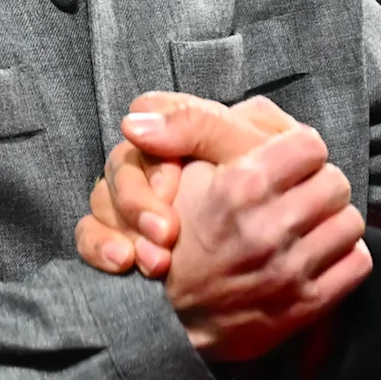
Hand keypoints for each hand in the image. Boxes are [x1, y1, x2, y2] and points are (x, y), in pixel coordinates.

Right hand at [74, 92, 293, 275]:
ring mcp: (140, 196)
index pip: (148, 116)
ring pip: (104, 197)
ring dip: (123, 228)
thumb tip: (132, 122)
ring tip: (155, 262)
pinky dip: (99, 245)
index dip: (153, 152)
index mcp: (191, 127)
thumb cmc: (286, 192)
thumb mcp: (255, 154)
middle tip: (167, 234)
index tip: (172, 188)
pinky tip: (121, 263)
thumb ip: (202, 127)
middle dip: (138, 201)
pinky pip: (89, 231)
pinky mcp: (126, 234)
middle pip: (122, 162)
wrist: (290, 255)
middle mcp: (160, 158)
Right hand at [158, 123, 371, 360]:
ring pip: (350, 222)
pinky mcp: (305, 305)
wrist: (169, 320)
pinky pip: (357, 263)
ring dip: (331, 221)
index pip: (310, 144)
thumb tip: (141, 116)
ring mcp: (289, 270)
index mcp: (240, 186)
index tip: (285, 162)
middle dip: (318, 184)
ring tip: (305, 225)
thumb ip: (195, 128)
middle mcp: (268, 229)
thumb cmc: (180, 235)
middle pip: (336, 182)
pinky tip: (314, 255)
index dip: (298, 150)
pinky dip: (342, 257)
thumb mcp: (179, 171)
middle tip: (296, 195)